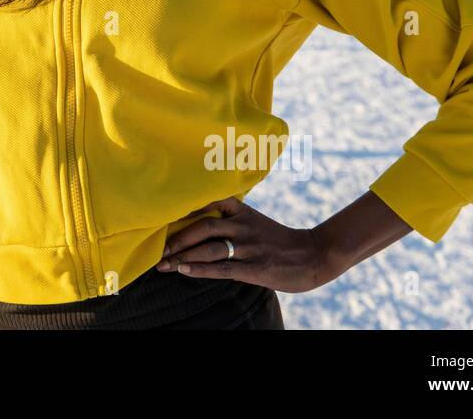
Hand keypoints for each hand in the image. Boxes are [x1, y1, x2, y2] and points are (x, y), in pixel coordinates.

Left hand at [154, 197, 330, 293]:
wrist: (313, 255)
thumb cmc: (278, 240)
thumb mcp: (255, 221)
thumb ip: (231, 219)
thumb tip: (199, 220)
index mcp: (243, 211)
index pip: (210, 201)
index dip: (185, 206)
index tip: (163, 212)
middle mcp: (243, 226)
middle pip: (204, 227)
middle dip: (178, 238)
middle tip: (160, 248)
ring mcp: (249, 247)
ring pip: (209, 249)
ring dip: (183, 256)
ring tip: (164, 263)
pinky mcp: (254, 268)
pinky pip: (222, 268)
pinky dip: (200, 269)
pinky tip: (184, 270)